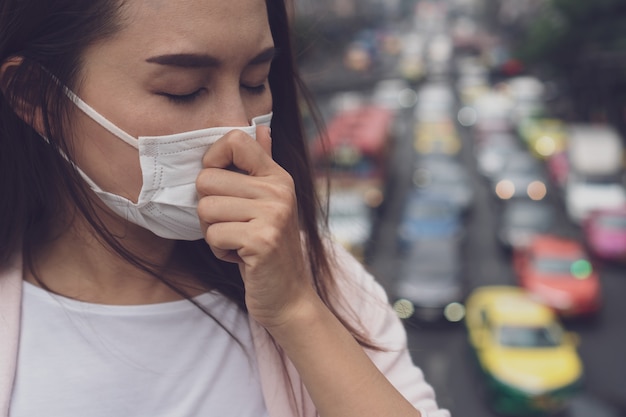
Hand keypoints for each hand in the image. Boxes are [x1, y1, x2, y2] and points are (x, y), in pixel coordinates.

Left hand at [196, 125, 314, 327]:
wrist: (288, 296)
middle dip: (208, 209)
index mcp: (277, 177)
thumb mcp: (269, 203)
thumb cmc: (269, 249)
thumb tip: (262, 128)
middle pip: (207, 180)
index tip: (219, 185)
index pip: (234, 140)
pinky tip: (240, 257)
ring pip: (205, 209)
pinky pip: (213, 235)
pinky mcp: (263, 240)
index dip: (213, 159)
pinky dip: (219, 251)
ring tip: (237, 242)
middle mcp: (279, 190)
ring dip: (213, 232)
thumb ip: (262, 165)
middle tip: (232, 225)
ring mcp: (274, 214)